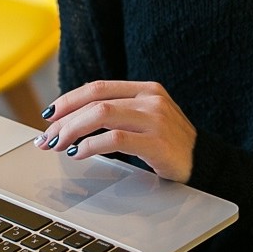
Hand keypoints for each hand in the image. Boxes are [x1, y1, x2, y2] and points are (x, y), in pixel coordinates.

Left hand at [34, 80, 196, 183]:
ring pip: (101, 114)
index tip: (49, 114)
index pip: (98, 87)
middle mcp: (151, 99)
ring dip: (72, 130)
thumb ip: (119, 114)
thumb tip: (73, 121)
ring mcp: (155, 119)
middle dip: (64, 118)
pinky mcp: (156, 142)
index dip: (69, 99)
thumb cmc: (169, 145)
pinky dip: (90, 146)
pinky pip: (114, 139)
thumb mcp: (146, 120)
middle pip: (95, 99)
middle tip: (47, 136)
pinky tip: (80, 154)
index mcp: (146, 89)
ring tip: (59, 145)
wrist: (204, 164)